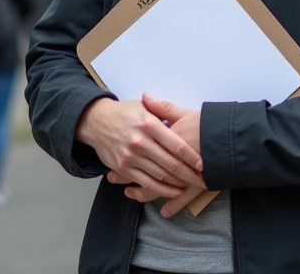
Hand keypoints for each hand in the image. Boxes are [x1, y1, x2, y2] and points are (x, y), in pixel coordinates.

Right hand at [129, 94, 203, 217]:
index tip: (203, 164)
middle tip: (203, 181)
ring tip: (192, 187)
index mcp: (149, 124)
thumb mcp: (144, 106)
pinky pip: (145, 183)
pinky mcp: (123, 168)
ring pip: (159, 175)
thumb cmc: (125, 112)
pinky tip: (173, 192)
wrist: (96, 121)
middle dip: (189, 174)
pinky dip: (160, 190)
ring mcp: (131, 157)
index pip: (175, 144)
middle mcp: (140, 142)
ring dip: (177, 184)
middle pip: (170, 163)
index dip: (191, 156)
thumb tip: (182, 114)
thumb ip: (163, 110)